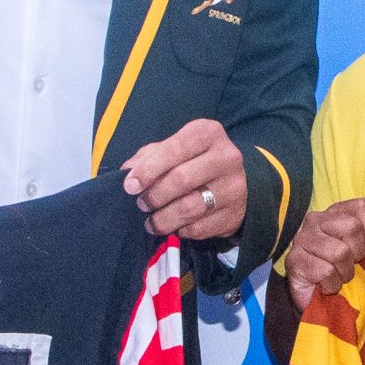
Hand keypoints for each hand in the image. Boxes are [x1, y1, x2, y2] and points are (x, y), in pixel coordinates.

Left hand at [122, 119, 246, 239]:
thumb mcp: (175, 147)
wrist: (237, 181)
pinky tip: (174, 226)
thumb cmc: (195, 160)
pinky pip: (199, 228)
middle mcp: (226, 157)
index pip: (174, 150)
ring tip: (151, 222)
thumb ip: (149, 156)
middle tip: (142, 204)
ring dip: (163, 219)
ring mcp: (234, 187)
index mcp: (208, 133)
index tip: (130, 186)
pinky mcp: (234, 214)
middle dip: (154, 196)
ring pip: (190, 208)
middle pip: (181, 180)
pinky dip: (180, 230)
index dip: (148, 170)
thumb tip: (127, 172)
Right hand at [282, 199, 364, 311]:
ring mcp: (302, 238)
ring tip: (337, 277)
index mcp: (334, 213)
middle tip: (348, 265)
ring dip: (344, 272)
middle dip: (357, 254)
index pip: (362, 206)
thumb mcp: (360, 251)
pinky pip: (327, 271)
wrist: (314, 299)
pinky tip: (325, 285)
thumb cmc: (340, 271)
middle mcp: (316, 220)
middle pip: (352, 227)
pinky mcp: (293, 260)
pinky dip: (332, 284)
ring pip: (340, 252)